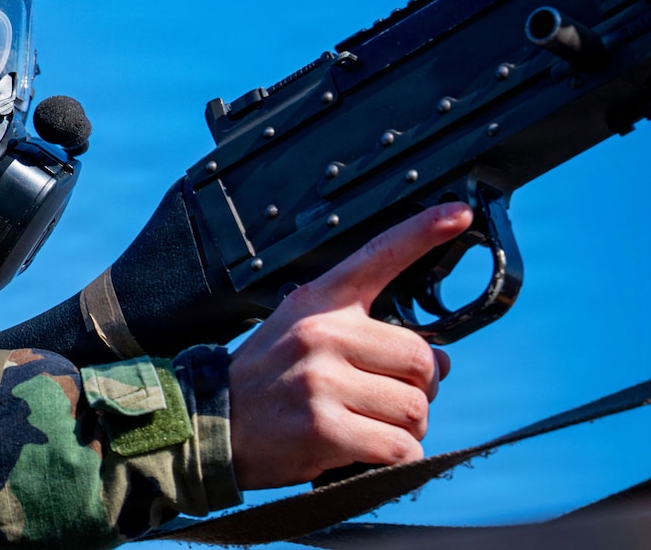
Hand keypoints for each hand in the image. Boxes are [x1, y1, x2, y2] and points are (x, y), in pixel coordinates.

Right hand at [227, 203, 471, 488]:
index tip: (458, 213)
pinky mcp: (323, 428)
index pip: (378, 256)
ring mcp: (321, 380)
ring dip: (406, 429)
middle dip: (419, 389)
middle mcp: (323, 333)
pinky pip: (399, 448)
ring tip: (368, 425)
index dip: (423, 232)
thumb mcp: (298, 328)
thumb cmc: (266, 379)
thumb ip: (360, 331)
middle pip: (423, 359)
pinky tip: (364, 452)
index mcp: (320, 301)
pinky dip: (396, 459)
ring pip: (416, 409)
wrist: (212, 423)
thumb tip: (438, 360)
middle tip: (385, 399)